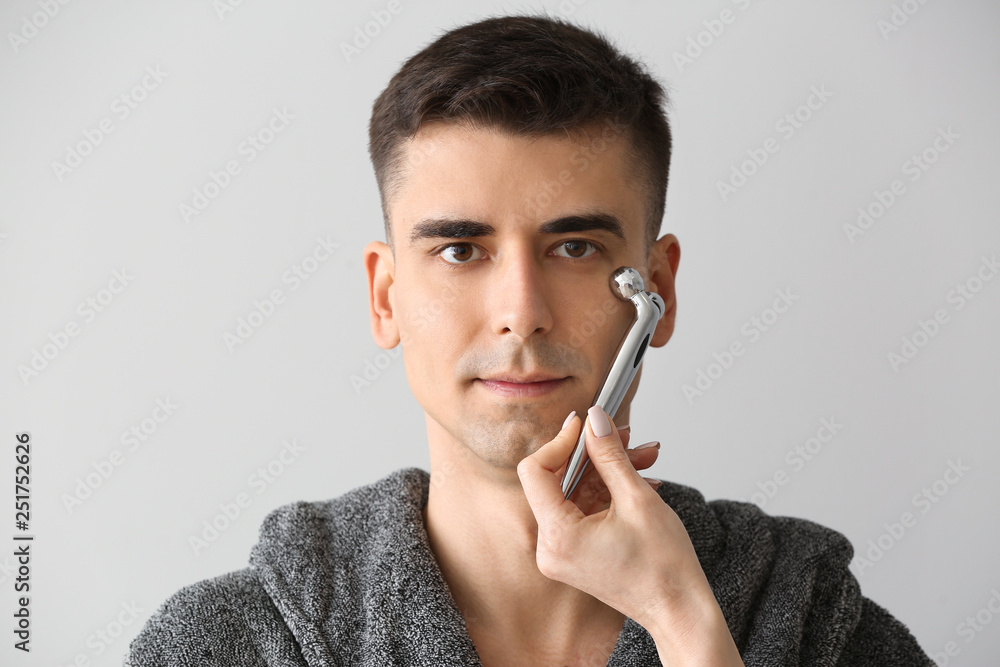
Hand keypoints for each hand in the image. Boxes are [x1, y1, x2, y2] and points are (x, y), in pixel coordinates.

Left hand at [517, 405, 743, 664]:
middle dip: (594, 454)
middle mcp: (550, 548)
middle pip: (557, 480)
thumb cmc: (663, 568)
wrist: (680, 611)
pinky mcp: (576, 553)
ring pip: (575, 491)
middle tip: (624, 435)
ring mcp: (562, 553)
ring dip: (608, 470)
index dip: (560, 441)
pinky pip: (584, 509)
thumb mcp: (638, 499)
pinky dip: (609, 491)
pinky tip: (640, 479)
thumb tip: (594, 419)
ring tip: (644, 456)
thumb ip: (610, 455)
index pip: (535, 471)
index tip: (585, 423)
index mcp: (557, 536)